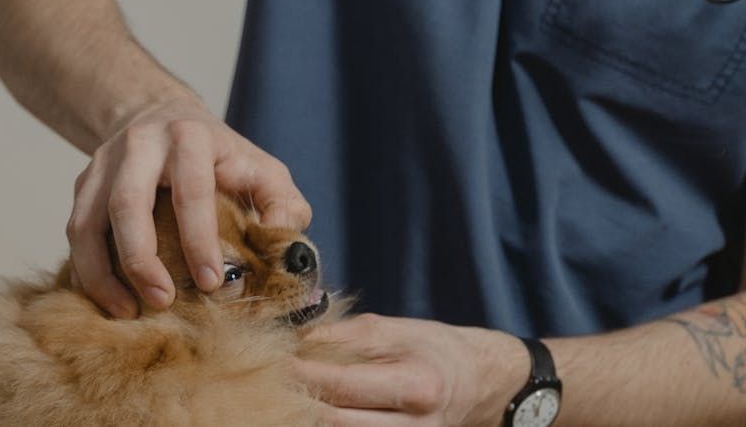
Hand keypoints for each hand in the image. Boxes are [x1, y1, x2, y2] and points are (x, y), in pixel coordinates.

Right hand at [66, 96, 310, 317]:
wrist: (164, 116)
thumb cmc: (221, 156)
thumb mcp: (263, 169)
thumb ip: (282, 206)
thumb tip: (280, 246)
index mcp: (190, 138)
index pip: (191, 191)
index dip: (200, 240)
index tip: (212, 283)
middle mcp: (140, 146)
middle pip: (127, 204)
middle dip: (141, 260)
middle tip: (162, 302)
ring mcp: (104, 163)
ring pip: (87, 222)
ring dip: (102, 274)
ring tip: (125, 311)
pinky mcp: (83, 184)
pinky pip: (75, 233)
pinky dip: (85, 271)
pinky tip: (106, 298)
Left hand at [295, 314, 526, 425]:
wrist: (477, 381)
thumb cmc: (433, 348)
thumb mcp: (394, 329)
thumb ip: (344, 334)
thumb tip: (294, 335)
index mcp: (417, 384)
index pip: (343, 384)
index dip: (301, 372)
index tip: (274, 357)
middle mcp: (415, 423)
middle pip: (337, 419)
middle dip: (297, 397)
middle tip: (269, 376)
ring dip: (310, 416)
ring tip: (285, 394)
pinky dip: (331, 425)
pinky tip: (314, 409)